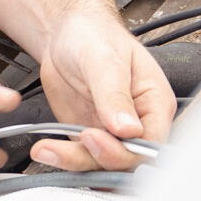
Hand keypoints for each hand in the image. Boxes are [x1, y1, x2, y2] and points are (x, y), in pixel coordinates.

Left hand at [30, 8, 174, 171]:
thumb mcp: (105, 61)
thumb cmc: (94, 36)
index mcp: (154, 102)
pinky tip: (46, 149)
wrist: (65, 33)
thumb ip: (116, 96)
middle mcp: (138, 122)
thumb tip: (129, 129)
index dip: (126, 149)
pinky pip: (81, 160)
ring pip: (102, 166)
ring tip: (48, 149)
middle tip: (77, 139)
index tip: (97, 137)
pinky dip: (63, 160)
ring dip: (75, 162)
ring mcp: (112, 133)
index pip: (151, 142)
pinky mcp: (89, 139)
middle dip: (100, 157)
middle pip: (128, 161)